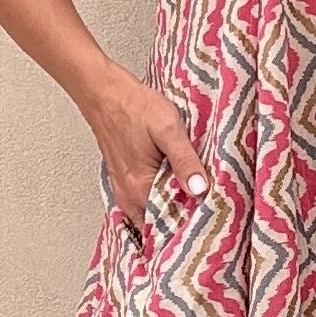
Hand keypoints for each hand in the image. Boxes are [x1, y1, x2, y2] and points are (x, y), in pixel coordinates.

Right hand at [95, 77, 208, 225]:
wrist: (104, 92)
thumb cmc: (133, 107)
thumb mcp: (168, 129)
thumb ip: (185, 161)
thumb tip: (200, 189)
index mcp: (140, 188)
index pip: (170, 224)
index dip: (192, 223)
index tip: (211, 218)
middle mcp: (129, 195)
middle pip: (161, 223)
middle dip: (184, 221)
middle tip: (208, 213)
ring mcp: (123, 189)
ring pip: (151, 214)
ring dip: (171, 211)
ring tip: (193, 202)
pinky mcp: (123, 180)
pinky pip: (143, 203)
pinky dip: (159, 200)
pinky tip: (174, 188)